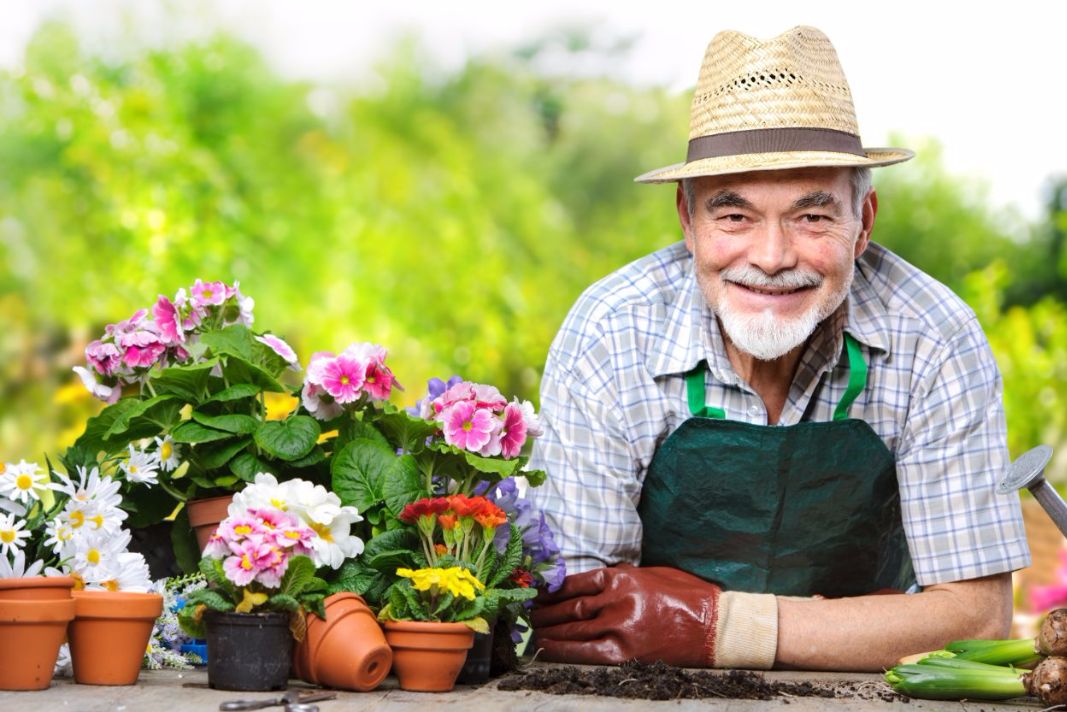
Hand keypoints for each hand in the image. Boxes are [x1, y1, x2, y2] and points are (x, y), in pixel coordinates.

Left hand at [530, 564, 721, 665]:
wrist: (713, 625)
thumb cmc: (686, 595)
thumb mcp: (650, 574)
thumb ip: (621, 578)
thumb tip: (594, 584)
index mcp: (623, 577)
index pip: (576, 581)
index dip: (552, 588)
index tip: (537, 591)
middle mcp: (617, 599)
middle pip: (571, 606)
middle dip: (546, 610)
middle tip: (528, 612)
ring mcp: (620, 626)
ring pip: (574, 627)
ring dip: (550, 629)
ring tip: (533, 629)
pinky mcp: (626, 652)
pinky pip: (586, 651)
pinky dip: (563, 649)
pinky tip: (547, 648)